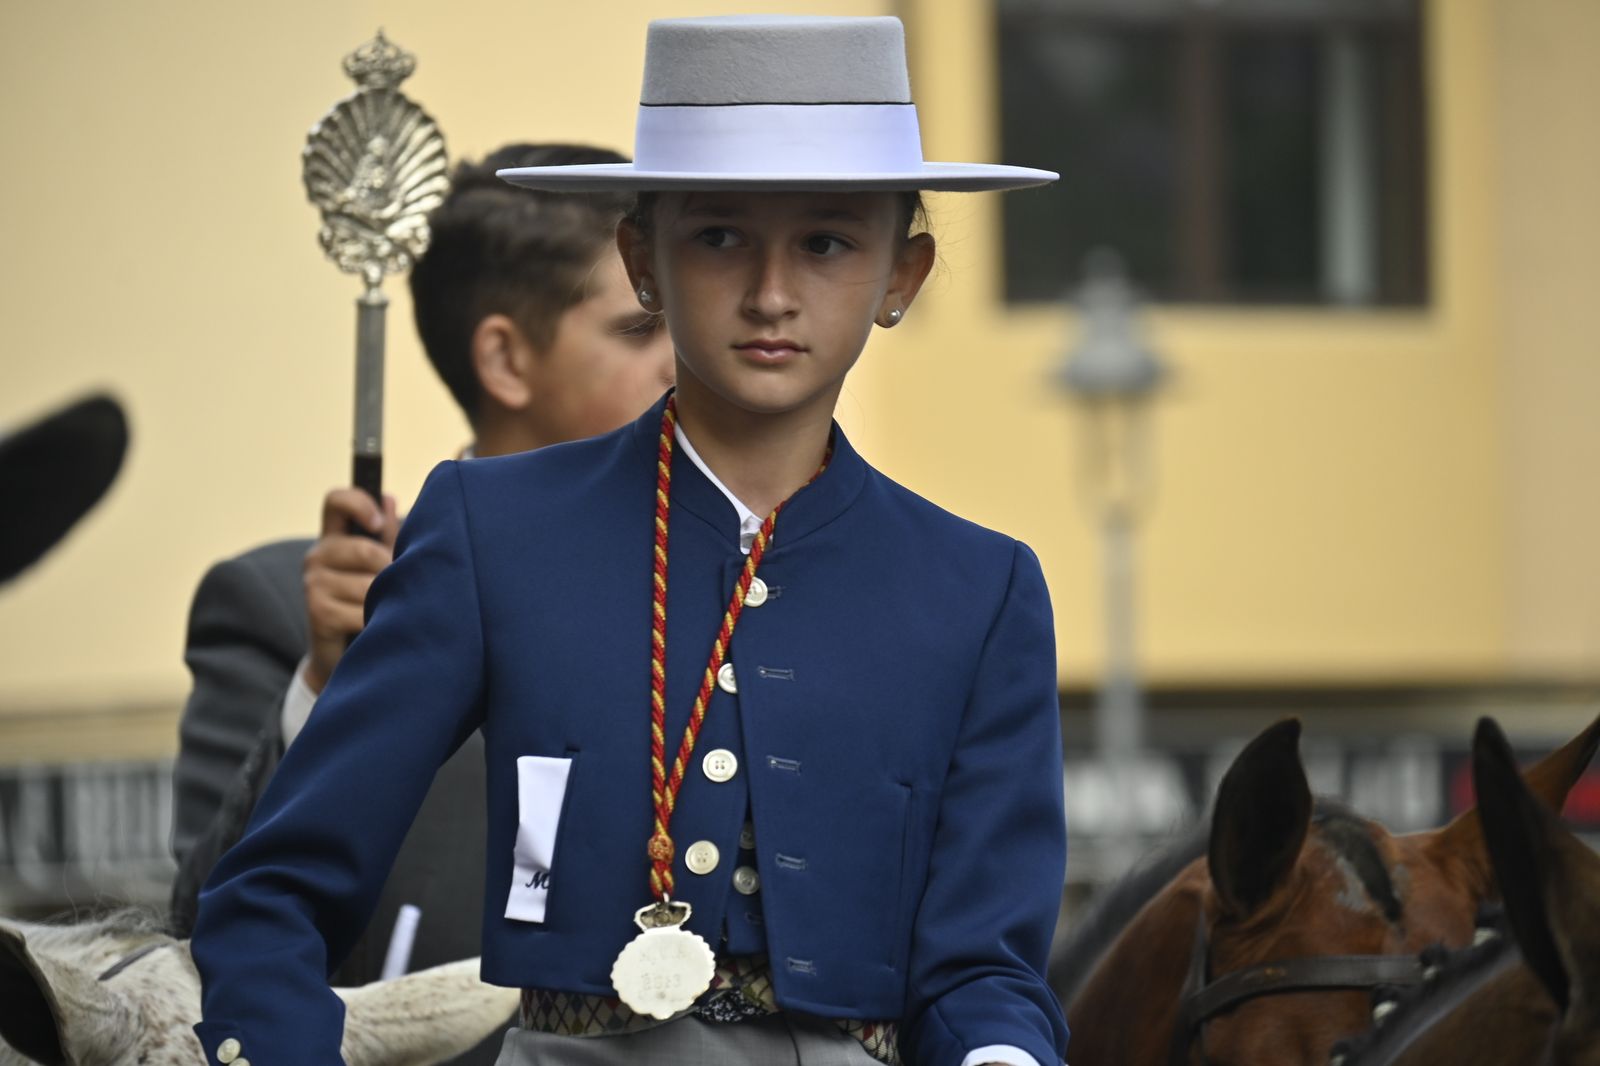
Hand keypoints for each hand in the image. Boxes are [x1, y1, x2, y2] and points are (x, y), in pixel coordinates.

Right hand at [302, 487, 398, 692]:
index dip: (358, 503)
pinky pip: (361, 611)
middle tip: (397, 588)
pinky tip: (375, 628)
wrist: (346, 655)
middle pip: (365, 549)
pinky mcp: (317, 611)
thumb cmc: (369, 602)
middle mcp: (317, 555)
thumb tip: (390, 500)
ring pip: (369, 584)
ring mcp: (313, 583)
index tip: (377, 523)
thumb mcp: (380, 566)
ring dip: (387, 600)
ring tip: (387, 611)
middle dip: (391, 571)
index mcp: (335, 537)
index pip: (336, 500)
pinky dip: (376, 622)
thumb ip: (386, 535)